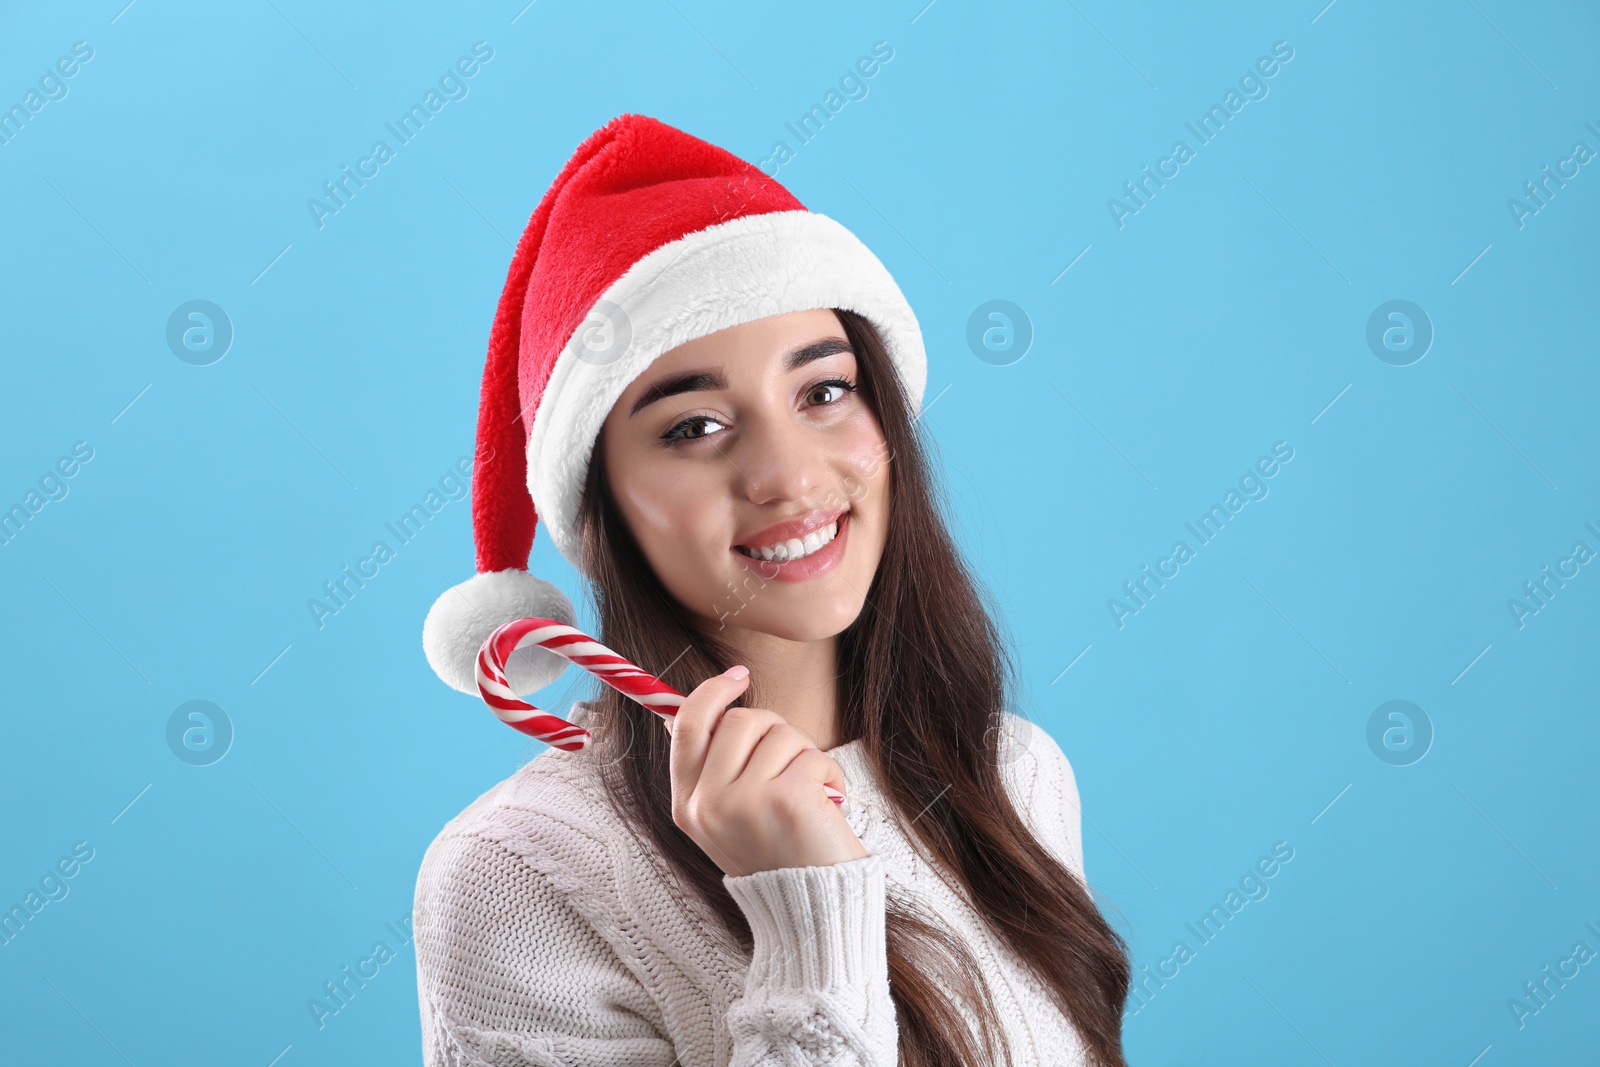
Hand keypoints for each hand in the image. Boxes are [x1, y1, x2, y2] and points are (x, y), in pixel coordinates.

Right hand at [665, 666, 869, 876]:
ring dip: (807, 757)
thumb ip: (714, 769)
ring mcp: (743, 801)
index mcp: (688, 805)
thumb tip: (697, 711)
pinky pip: (812, 755)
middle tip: (792, 766)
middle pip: (740, 721)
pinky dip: (829, 773)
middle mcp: (708, 804)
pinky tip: (828, 805)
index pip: (687, 726)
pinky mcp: (784, 799)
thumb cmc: (781, 857)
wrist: (813, 913)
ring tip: (811, 797)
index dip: (712, 692)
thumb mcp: (729, 818)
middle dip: (776, 731)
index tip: (738, 676)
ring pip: (780, 734)